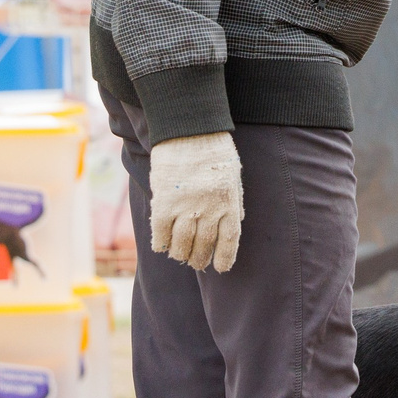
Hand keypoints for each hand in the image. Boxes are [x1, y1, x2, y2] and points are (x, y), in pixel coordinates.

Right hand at [149, 131, 243, 272]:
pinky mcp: (164, 201)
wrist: (190, 129)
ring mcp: (185, 206)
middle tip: (196, 263)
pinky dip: (161, 242)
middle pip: (203, 244)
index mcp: (229, 202)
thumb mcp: (233, 176)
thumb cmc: (215, 151)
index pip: (229, 240)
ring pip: (181, 243)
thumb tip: (236, 222)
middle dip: (200, 258)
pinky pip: (161, 231)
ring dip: (180, 253)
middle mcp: (209, 208)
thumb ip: (234, 200)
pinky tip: (162, 245)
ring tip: (180, 255)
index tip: (221, 268)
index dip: (224, 257)